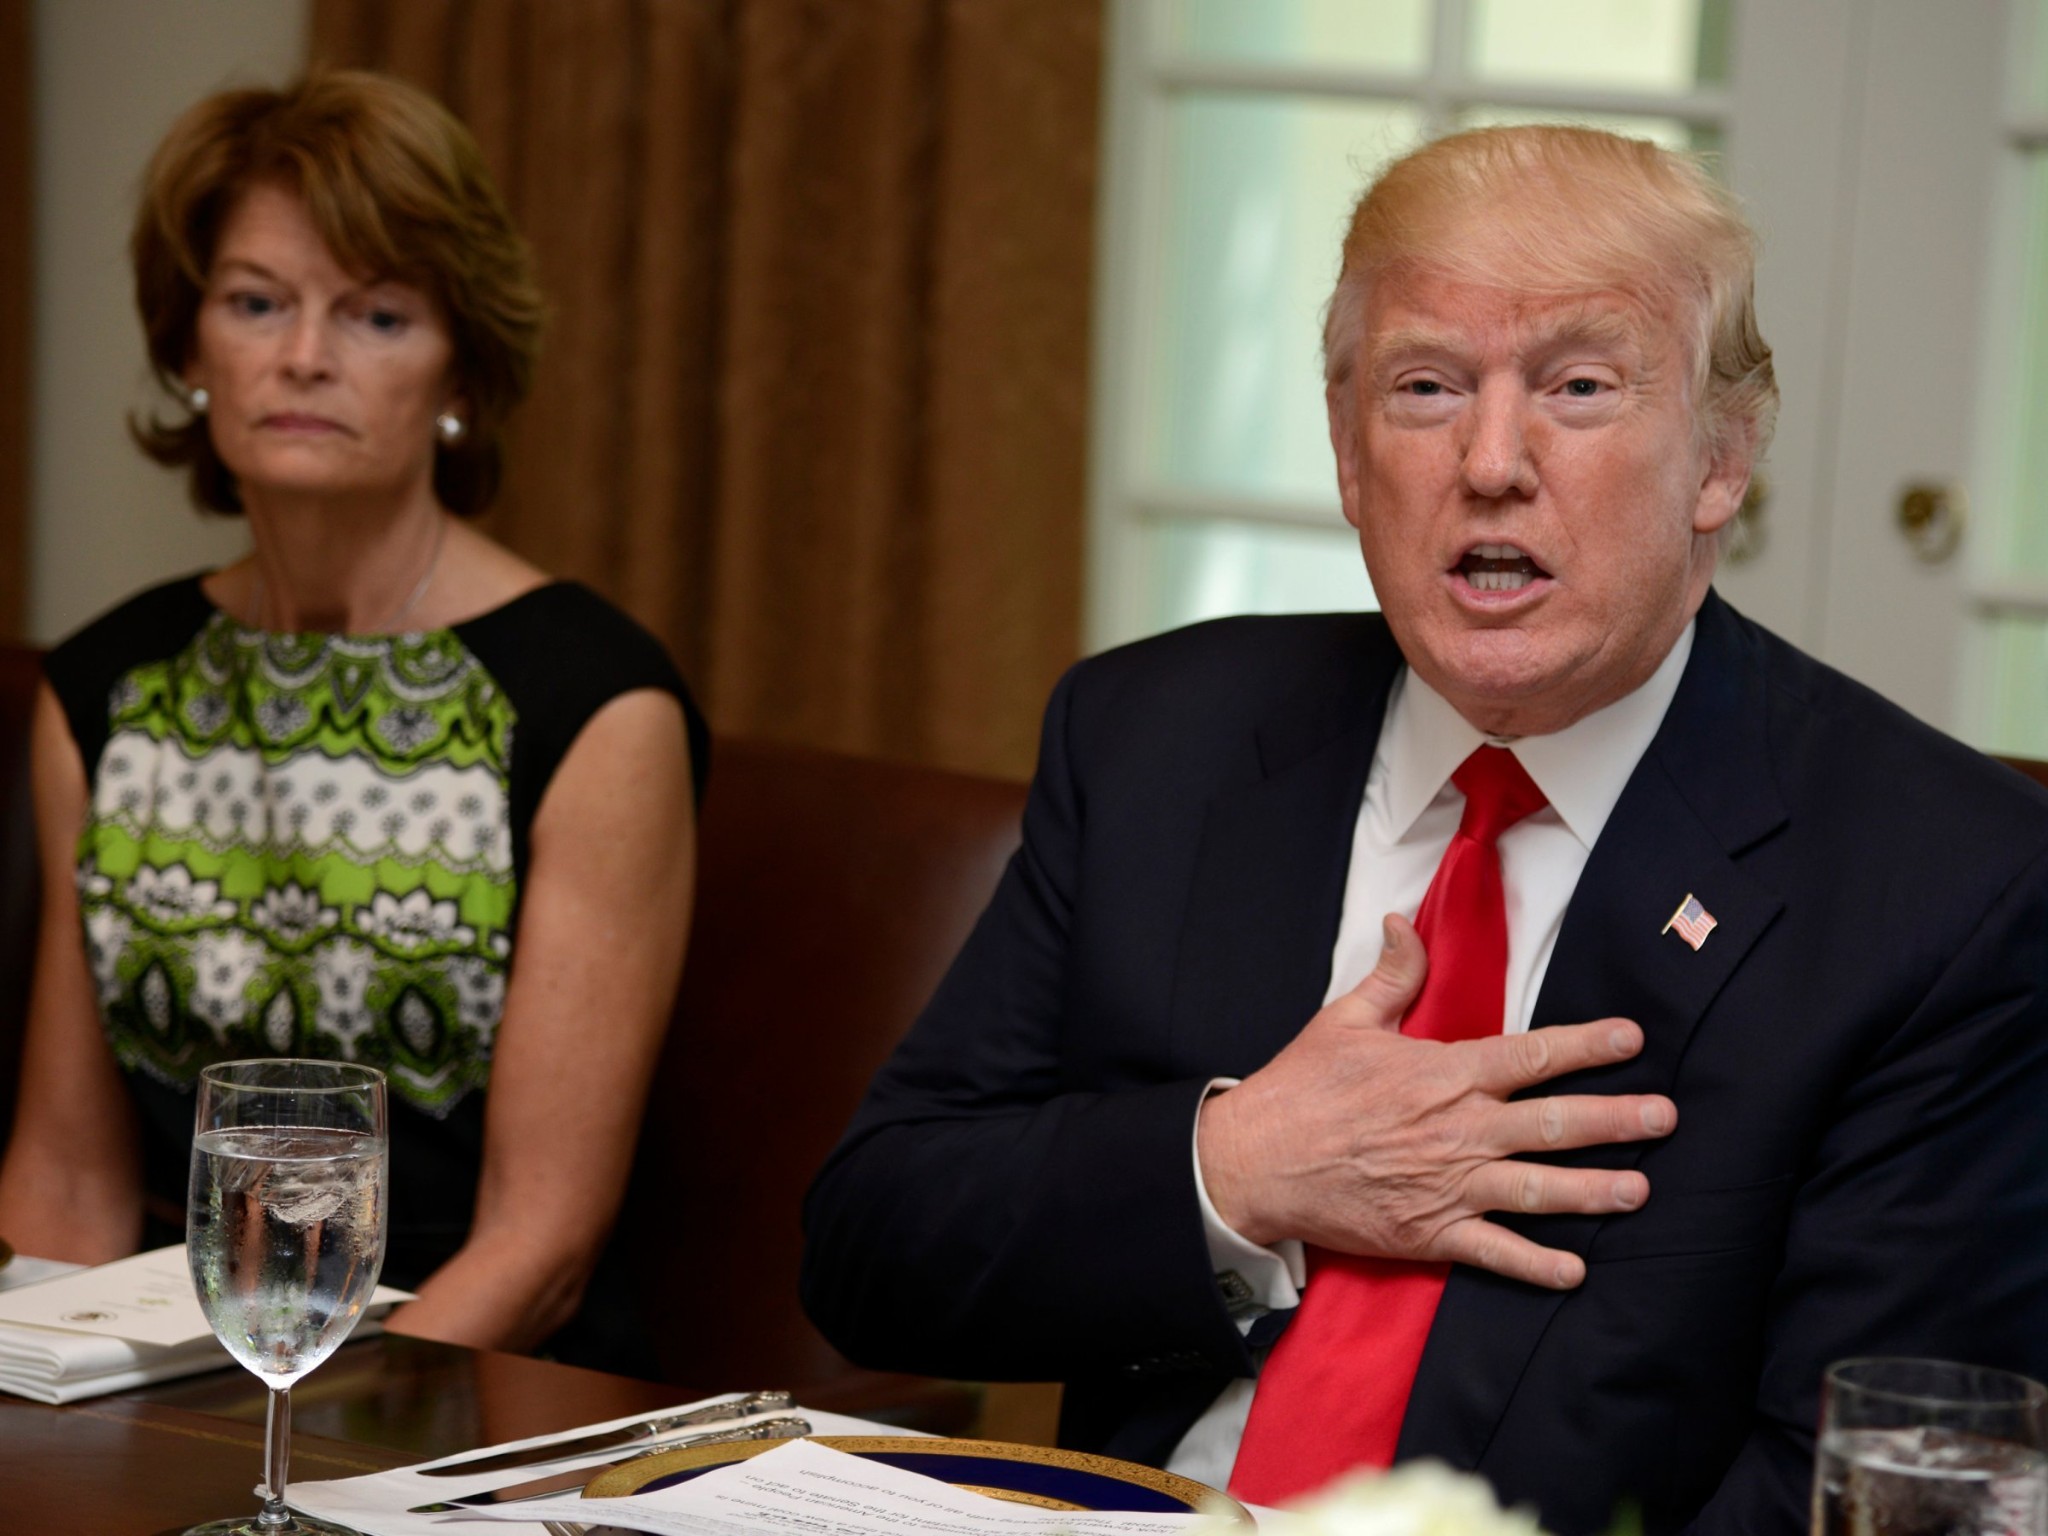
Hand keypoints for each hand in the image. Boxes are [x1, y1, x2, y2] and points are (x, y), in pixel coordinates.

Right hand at [1196, 913, 1674, 1288]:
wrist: (1253, 1162)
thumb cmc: (1299, 1089)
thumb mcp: (1344, 1019)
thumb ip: (1393, 975)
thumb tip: (1406, 922)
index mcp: (1443, 1074)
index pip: (1531, 1055)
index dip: (1587, 1045)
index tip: (1632, 1037)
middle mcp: (1457, 1131)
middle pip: (1553, 1124)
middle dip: (1617, 1120)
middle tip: (1666, 1117)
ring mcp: (1447, 1186)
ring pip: (1538, 1190)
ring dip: (1594, 1190)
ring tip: (1641, 1189)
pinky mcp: (1428, 1233)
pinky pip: (1494, 1253)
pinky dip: (1536, 1265)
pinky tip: (1575, 1269)